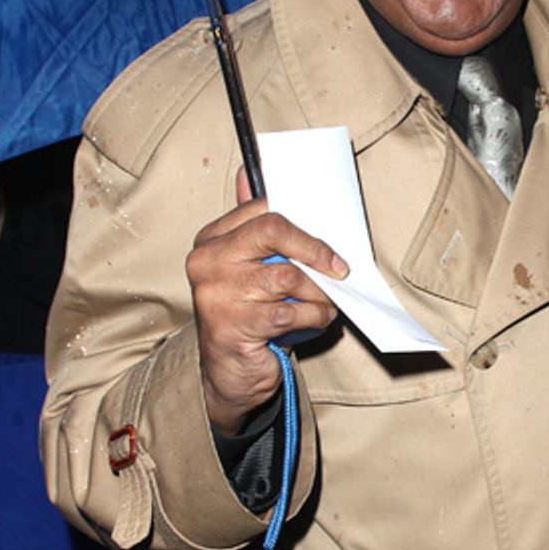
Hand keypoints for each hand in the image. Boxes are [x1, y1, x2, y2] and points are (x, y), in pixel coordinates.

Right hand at [186, 169, 348, 432]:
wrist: (228, 374)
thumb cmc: (246, 316)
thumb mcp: (249, 269)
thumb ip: (254, 226)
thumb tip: (250, 175)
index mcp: (211, 240)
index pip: (262, 210)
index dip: (305, 224)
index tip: (331, 242)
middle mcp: (207, 262)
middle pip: (272, 230)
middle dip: (316, 248)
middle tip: (341, 268)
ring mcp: (217, 295)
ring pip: (288, 275)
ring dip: (319, 293)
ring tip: (324, 304)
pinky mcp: (233, 326)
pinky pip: (291, 311)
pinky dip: (314, 317)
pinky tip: (316, 321)